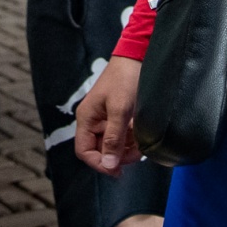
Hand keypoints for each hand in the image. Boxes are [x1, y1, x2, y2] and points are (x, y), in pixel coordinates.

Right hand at [74, 56, 143, 176]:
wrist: (138, 55)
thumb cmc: (126, 79)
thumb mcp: (120, 110)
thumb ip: (113, 138)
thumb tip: (108, 165)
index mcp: (86, 118)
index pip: (84, 151)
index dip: (99, 164)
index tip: (118, 171)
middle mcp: (93, 120)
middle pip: (99, 150)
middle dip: (116, 157)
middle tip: (136, 156)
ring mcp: (106, 118)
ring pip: (112, 144)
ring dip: (126, 149)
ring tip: (141, 146)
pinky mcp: (118, 115)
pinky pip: (121, 135)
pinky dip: (131, 140)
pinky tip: (142, 137)